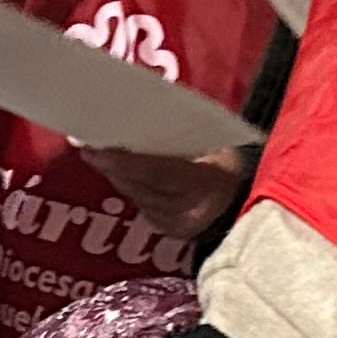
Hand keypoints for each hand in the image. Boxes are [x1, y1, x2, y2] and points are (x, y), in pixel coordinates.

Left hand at [84, 144, 248, 237]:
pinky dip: (129, 187)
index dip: (128, 162)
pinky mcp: (170, 232)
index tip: (99, 149)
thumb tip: (148, 105)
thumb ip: (186, 133)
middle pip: (143, 187)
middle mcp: (192, 210)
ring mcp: (180, 225)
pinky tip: (115, 172)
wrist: (247, 198)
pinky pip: (142, 205)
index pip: (160, 173)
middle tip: (88, 147)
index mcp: (209, 182)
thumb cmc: (230, 162)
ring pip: (139, 197)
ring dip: (117, 176)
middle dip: (114, 167)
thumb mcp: (217, 143)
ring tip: (96, 155)